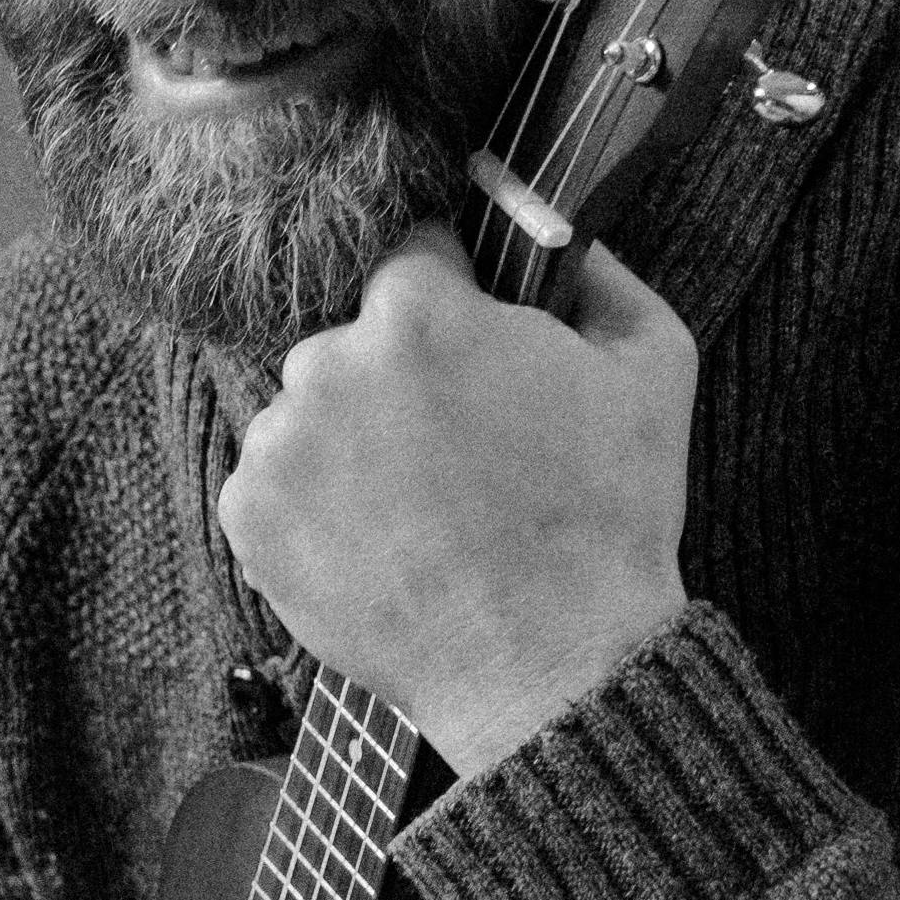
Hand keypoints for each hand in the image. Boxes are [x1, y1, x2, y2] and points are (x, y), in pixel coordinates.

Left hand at [217, 229, 693, 775]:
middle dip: (399, 378)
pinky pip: (275, 484)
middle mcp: (327, 363)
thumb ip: (600, 273)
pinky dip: (316, 508)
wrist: (550, 666)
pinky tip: (382, 544)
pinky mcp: (247, 518)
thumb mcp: (652, 366)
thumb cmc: (608, 516)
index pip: (415, 259)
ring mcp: (279, 445)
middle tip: (457, 451)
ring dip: (352, 443)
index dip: (456, 303)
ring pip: (309, 414)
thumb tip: (557, 233)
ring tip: (421, 510)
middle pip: (354, 341)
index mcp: (417, 312)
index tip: (476, 356)